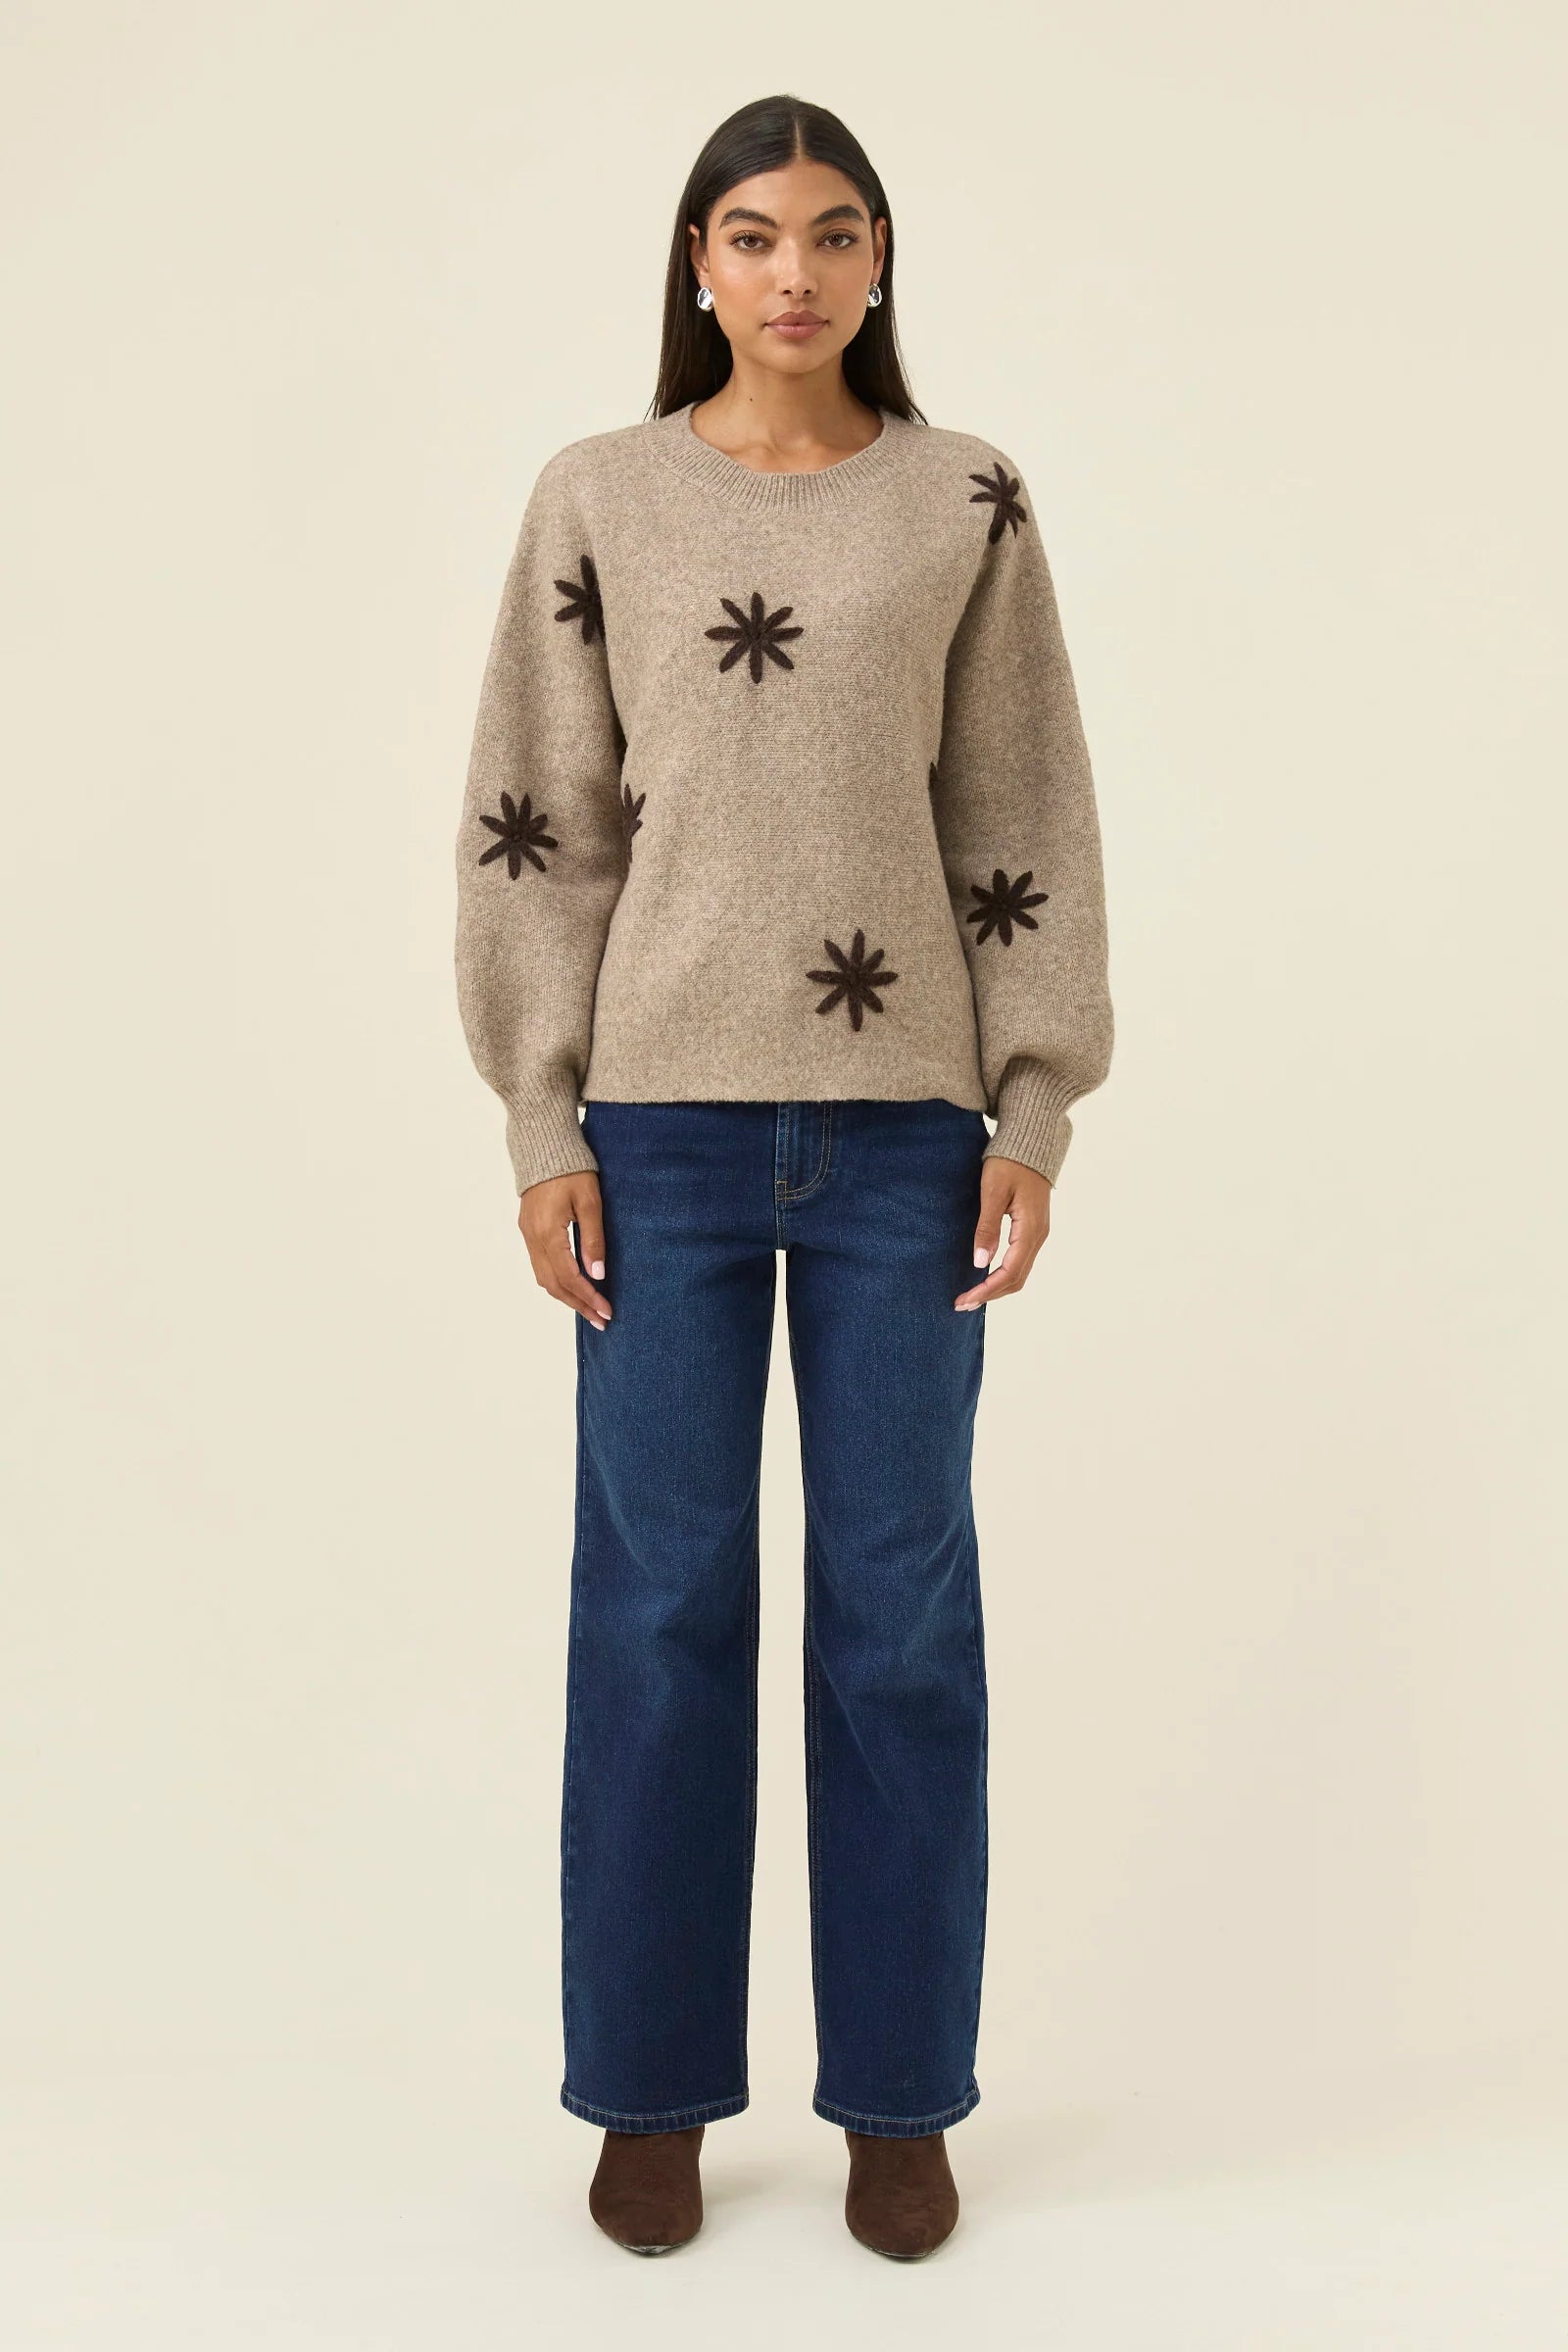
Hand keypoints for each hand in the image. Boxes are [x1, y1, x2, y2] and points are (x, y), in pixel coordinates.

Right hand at [519, 1171, 611, 1329]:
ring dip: (566, 1296)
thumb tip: (597, 1275)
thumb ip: (593, 1239)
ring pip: (544, 1278)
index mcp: (548, 1232)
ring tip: (589, 1309)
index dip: (588, 1298)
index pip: (568, 1277)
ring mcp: (527, 1234)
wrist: (544, 1145)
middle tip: (601, 1320)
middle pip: (553, 1285)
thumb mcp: (590, 1202)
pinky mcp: (528, 1229)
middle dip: (578, 1305)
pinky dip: (557, 1281)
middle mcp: (532, 1237)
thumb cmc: (572, 1169)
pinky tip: (573, 1286)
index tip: (607, 1312)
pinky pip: (540, 1265)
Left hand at [956, 1155, 1051, 1309]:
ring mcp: (1037, 1233)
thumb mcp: (992, 1192)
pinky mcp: (1032, 1228)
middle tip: (962, 1304)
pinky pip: (1020, 1260)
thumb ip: (987, 1227)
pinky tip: (985, 1275)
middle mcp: (1038, 1236)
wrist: (1031, 1142)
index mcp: (1030, 1230)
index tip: (964, 1300)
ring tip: (971, 1295)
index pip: (1009, 1273)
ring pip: (1019, 1272)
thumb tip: (980, 1262)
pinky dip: (1003, 1274)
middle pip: (1017, 1279)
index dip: (987, 1290)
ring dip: (996, 1287)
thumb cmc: (1009, 1163)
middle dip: (990, 1294)